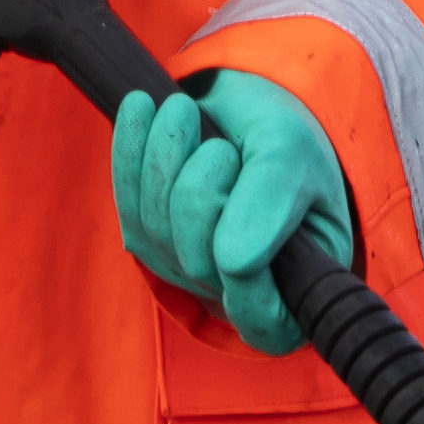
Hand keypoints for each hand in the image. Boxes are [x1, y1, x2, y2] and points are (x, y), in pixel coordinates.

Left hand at [109, 72, 357, 354]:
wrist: (254, 113)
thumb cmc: (291, 143)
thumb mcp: (296, 157)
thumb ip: (271, 203)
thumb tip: (232, 261)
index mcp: (294, 295)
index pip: (261, 314)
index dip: (243, 264)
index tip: (239, 189)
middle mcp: (239, 298)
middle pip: (197, 262)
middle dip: (201, 187)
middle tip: (221, 144)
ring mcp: (189, 274)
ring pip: (155, 228)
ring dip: (164, 156)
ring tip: (183, 110)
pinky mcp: (151, 241)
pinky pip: (127, 204)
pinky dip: (130, 151)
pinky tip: (140, 108)